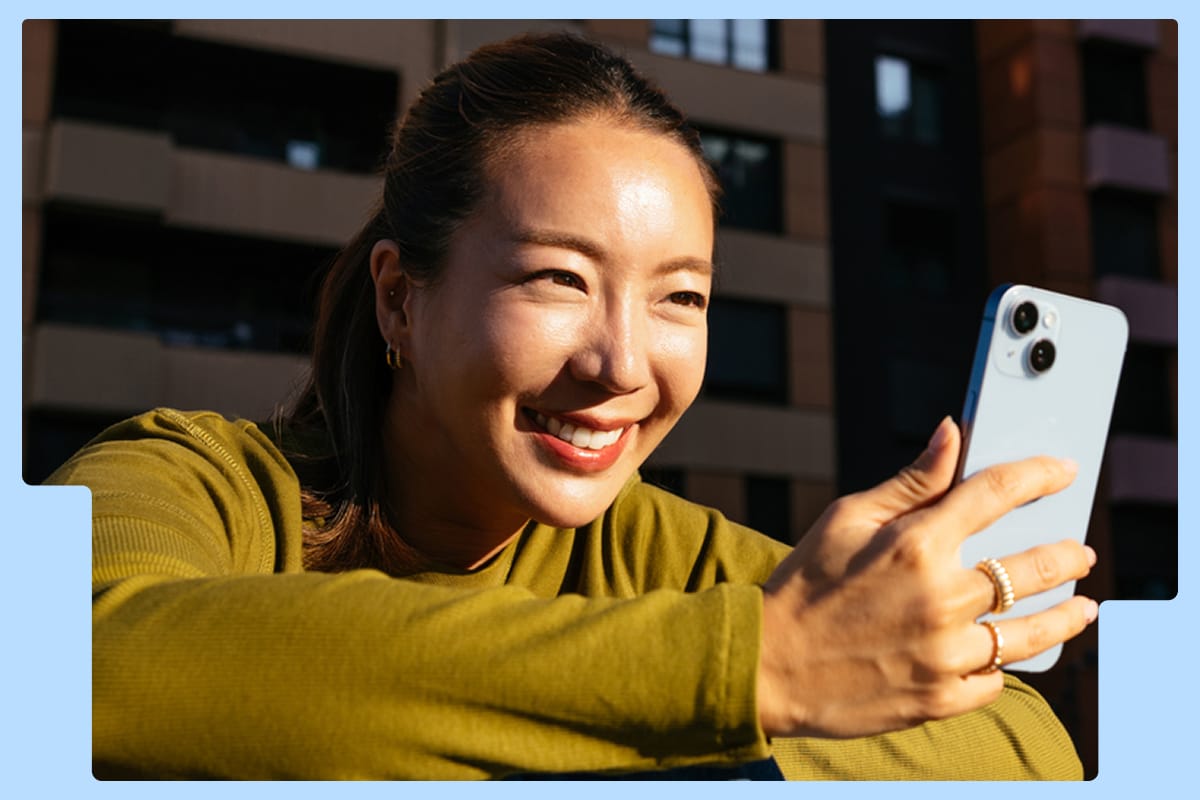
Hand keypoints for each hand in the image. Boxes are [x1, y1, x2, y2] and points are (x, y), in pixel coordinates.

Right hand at [757, 416, 1096, 738]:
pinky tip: (1004, 652)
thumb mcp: (846, 519)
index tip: (1062, 471)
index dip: (1037, 475)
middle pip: (1032, 567)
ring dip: (1066, 616)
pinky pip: (996, 678)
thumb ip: (910, 481)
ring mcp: (944, 652)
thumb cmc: (804, 585)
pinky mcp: (941, 697)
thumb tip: (952, 432)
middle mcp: (939, 597)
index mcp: (914, 544)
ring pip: (1031, 633)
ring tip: (1082, 607)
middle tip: (1080, 553)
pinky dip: (1001, 663)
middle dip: (1068, 555)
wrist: (770, 665)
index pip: (996, 494)